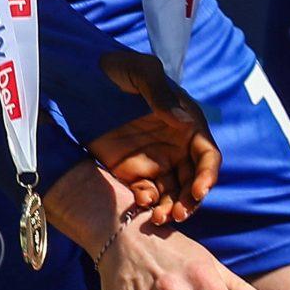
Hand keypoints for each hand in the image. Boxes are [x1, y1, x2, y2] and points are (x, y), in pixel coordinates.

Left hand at [89, 51, 220, 223]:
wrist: (82, 79)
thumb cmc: (118, 69)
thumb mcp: (141, 72)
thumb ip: (160, 94)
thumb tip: (184, 121)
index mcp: (188, 123)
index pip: (207, 156)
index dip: (207, 175)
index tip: (199, 191)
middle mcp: (177, 146)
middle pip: (193, 180)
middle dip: (190, 201)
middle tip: (177, 215)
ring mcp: (155, 160)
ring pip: (173, 193)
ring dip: (170, 207)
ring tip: (157, 219)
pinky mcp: (132, 171)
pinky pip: (146, 193)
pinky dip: (147, 202)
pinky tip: (139, 205)